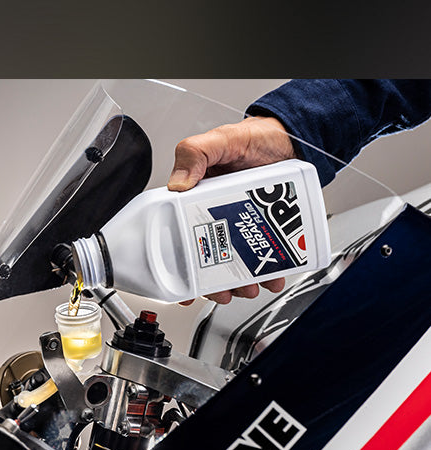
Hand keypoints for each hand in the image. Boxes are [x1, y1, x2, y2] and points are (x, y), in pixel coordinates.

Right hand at [168, 116, 294, 305]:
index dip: (180, 268)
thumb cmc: (252, 138)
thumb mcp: (217, 140)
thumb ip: (194, 154)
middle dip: (214, 283)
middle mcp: (217, 218)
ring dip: (241, 282)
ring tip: (248, 287)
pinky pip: (267, 256)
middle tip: (221, 292)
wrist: (292, 137)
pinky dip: (271, 271)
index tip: (184, 290)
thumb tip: (177, 185)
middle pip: (209, 260)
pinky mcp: (266, 228)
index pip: (181, 239)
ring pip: (238, 264)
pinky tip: (273, 277)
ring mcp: (243, 225)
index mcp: (196, 202)